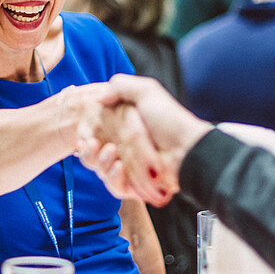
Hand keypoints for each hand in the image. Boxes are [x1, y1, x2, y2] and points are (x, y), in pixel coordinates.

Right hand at [79, 74, 212, 205]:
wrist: (187, 148)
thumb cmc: (169, 119)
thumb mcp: (146, 91)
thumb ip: (120, 86)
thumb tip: (98, 98)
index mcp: (124, 128)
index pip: (95, 134)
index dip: (87, 136)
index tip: (86, 134)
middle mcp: (124, 148)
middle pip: (92, 155)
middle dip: (89, 151)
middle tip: (94, 144)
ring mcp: (129, 168)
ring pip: (101, 171)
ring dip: (101, 163)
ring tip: (112, 153)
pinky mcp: (135, 185)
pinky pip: (115, 187)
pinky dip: (113, 178)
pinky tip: (119, 167)